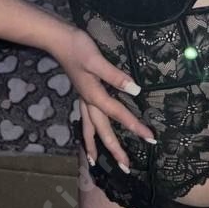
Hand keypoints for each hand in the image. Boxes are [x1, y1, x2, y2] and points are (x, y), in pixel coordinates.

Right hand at [50, 25, 155, 171]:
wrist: (58, 40)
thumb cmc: (78, 47)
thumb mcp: (97, 60)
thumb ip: (115, 76)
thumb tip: (135, 90)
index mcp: (94, 95)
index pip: (118, 114)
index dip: (135, 126)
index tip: (150, 138)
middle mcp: (88, 101)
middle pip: (102, 130)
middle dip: (114, 149)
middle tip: (126, 167)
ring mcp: (83, 98)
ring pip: (89, 128)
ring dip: (94, 146)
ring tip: (95, 163)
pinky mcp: (82, 93)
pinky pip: (84, 119)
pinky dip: (86, 132)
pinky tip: (88, 134)